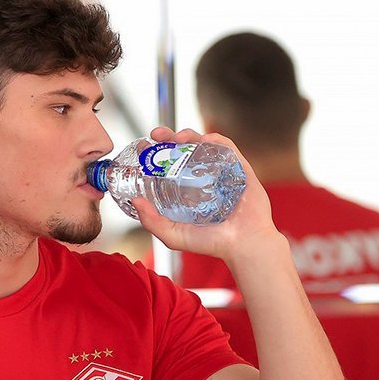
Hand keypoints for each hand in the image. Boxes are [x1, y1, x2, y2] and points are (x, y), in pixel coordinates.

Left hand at [132, 127, 282, 263]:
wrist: (244, 244)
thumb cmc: (212, 243)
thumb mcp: (173, 235)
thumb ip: (152, 221)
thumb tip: (134, 201)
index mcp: (187, 189)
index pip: (168, 164)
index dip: (154, 153)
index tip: (142, 148)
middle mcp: (203, 177)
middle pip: (183, 149)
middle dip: (168, 137)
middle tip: (156, 135)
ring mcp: (221, 171)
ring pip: (202, 144)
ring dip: (188, 135)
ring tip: (176, 138)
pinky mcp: (240, 168)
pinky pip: (227, 147)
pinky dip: (215, 139)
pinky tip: (203, 140)